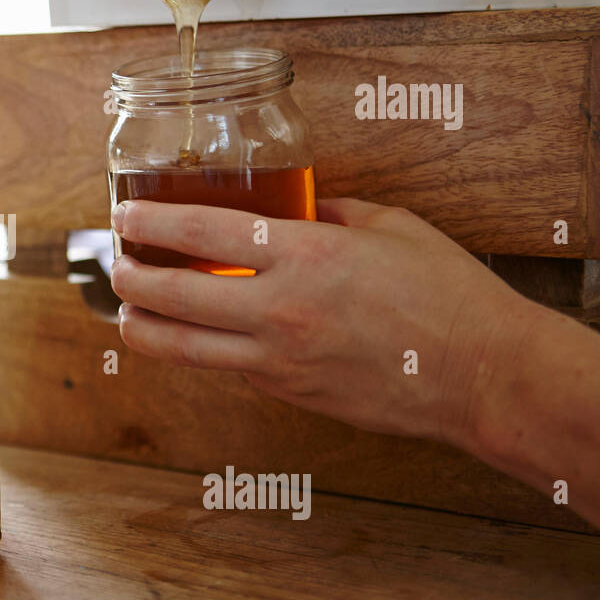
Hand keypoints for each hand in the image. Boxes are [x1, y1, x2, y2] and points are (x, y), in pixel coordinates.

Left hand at [109, 197, 536, 446]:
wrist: (482, 374)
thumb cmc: (447, 295)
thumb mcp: (391, 225)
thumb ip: (331, 212)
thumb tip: (298, 206)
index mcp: (306, 255)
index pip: (201, 234)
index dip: (150, 222)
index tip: (125, 213)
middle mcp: (281, 309)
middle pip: (172, 295)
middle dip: (130, 276)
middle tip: (117, 262)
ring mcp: (279, 359)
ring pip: (181, 348)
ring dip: (141, 327)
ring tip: (126, 311)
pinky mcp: (287, 392)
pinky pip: (226, 368)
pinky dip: (199, 350)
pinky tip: (190, 336)